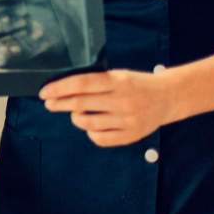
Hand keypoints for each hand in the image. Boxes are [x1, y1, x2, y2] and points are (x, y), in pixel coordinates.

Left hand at [39, 69, 175, 146]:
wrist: (168, 97)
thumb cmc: (137, 84)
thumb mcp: (118, 75)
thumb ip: (96, 82)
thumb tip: (63, 89)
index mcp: (117, 81)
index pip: (81, 83)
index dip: (59, 88)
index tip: (45, 92)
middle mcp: (122, 100)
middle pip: (80, 104)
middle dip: (59, 104)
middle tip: (49, 103)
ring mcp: (127, 119)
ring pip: (87, 123)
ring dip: (75, 118)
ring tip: (76, 113)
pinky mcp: (131, 135)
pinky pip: (99, 138)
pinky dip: (90, 132)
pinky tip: (92, 125)